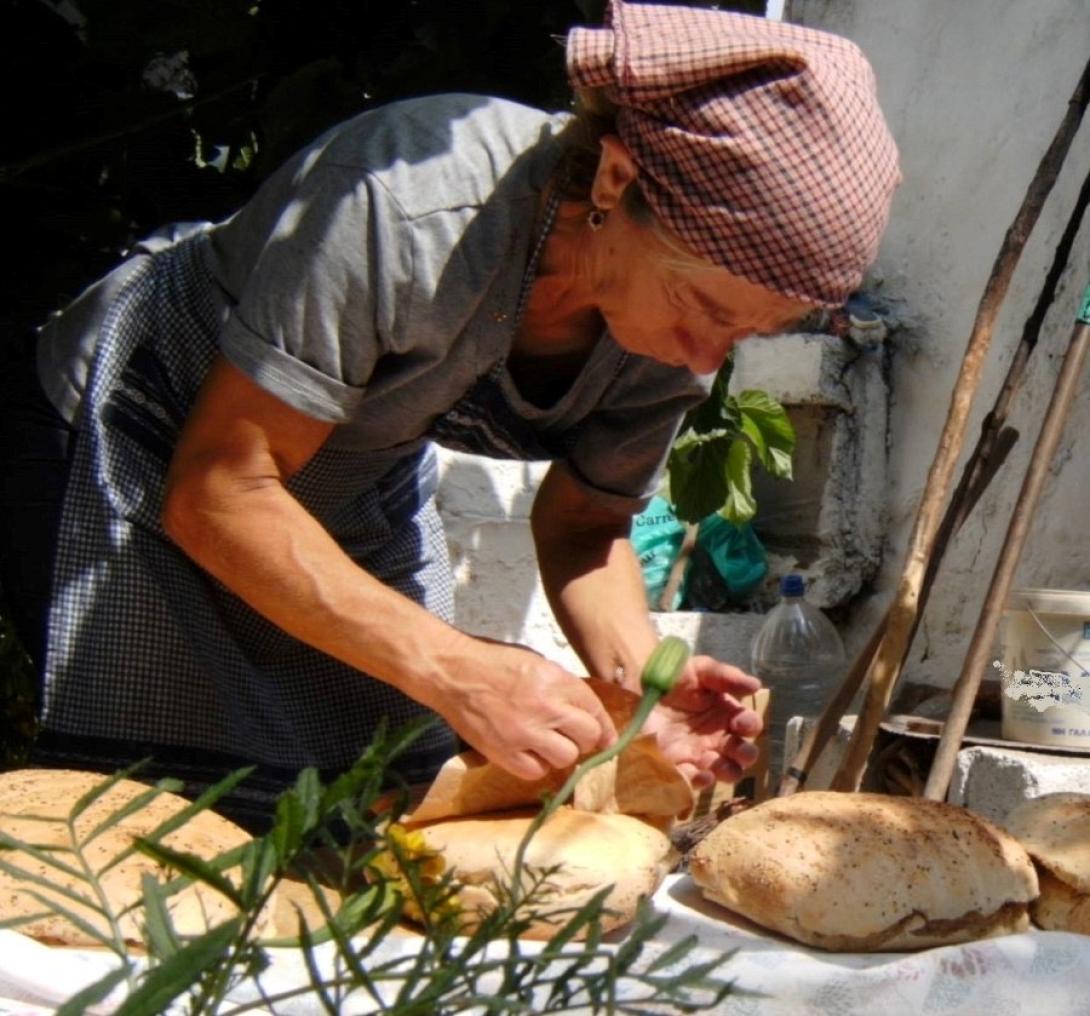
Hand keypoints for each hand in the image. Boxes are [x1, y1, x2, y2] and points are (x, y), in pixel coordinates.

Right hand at [431, 641, 616, 781]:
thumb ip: (562, 687)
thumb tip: (585, 712)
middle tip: (572, 736)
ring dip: (561, 752)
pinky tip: (527, 752)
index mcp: (556, 681)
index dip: (606, 726)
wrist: (452, 673)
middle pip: (588, 736)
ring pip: (566, 757)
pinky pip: (536, 772)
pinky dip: (536, 765)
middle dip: (585, 738)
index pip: (595, 709)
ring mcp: (525, 733)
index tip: (608, 737)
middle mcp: (546, 708)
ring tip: (547, 743)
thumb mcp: (536, 663)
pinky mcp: (504, 753)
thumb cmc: (494, 662)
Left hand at [642, 655, 762, 788]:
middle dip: (745, 754)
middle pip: (742, 753)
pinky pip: (692, 780)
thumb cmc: (670, 678)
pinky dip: (698, 780)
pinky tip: (698, 773)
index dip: (750, 725)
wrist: (633, 688)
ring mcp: (697, 754)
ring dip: (726, 771)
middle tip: (738, 750)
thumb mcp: (697, 670)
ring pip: (723, 771)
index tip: (740, 722)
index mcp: (725, 713)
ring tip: (718, 765)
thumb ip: (724, 675)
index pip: (748, 724)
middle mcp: (716, 737)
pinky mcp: (676, 766)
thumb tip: (756, 686)